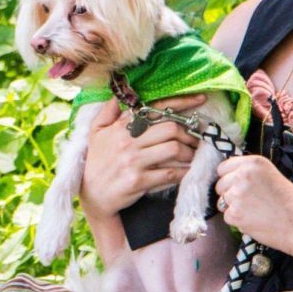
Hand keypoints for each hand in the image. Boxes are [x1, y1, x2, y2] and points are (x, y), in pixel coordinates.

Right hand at [79, 94, 205, 220]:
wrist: (92, 196)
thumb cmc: (96, 162)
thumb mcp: (95, 134)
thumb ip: (106, 113)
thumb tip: (116, 96)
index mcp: (121, 126)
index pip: (155, 108)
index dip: (181, 102)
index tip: (200, 100)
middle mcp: (128, 141)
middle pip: (171, 128)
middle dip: (189, 134)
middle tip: (196, 140)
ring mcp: (133, 161)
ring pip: (173, 149)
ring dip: (189, 153)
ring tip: (192, 156)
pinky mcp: (138, 181)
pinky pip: (169, 173)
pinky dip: (183, 172)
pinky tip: (187, 171)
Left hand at [214, 154, 292, 253]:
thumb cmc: (292, 203)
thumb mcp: (272, 176)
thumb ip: (251, 174)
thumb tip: (230, 180)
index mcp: (253, 163)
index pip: (223, 168)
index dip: (228, 179)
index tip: (236, 186)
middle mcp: (243, 175)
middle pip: (220, 185)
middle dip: (229, 194)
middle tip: (249, 202)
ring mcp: (237, 194)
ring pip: (222, 202)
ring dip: (234, 208)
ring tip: (255, 212)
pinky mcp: (235, 213)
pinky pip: (227, 217)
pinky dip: (238, 221)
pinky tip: (255, 221)